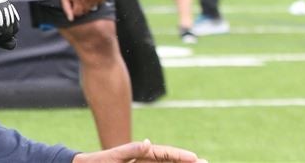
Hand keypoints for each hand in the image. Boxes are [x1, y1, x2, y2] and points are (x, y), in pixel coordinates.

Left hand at [61, 0, 106, 20]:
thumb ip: (66, 7)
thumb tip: (71, 19)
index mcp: (78, 0)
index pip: (77, 13)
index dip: (74, 9)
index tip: (74, 4)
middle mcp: (88, 0)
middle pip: (85, 11)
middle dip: (81, 7)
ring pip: (92, 8)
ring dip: (88, 4)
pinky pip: (99, 4)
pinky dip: (95, 1)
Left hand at [72, 138, 202, 162]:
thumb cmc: (99, 161)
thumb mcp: (114, 155)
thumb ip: (131, 150)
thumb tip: (148, 143)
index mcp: (141, 153)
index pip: (164, 154)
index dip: (179, 155)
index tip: (194, 158)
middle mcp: (145, 160)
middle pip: (170, 160)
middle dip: (186, 162)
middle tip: (205, 162)